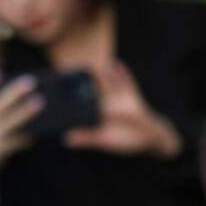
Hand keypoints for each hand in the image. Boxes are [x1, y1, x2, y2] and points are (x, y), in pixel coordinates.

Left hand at [65, 61, 180, 157]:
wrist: (149, 137)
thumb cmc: (125, 140)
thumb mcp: (105, 141)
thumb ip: (88, 138)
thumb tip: (66, 140)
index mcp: (96, 111)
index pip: (80, 100)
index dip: (68, 93)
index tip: (56, 88)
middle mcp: (105, 100)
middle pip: (93, 86)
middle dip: (83, 80)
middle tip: (70, 71)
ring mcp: (118, 96)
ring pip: (108, 81)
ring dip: (101, 73)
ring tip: (93, 66)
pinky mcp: (131, 93)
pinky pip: (128, 81)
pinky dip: (123, 73)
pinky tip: (117, 65)